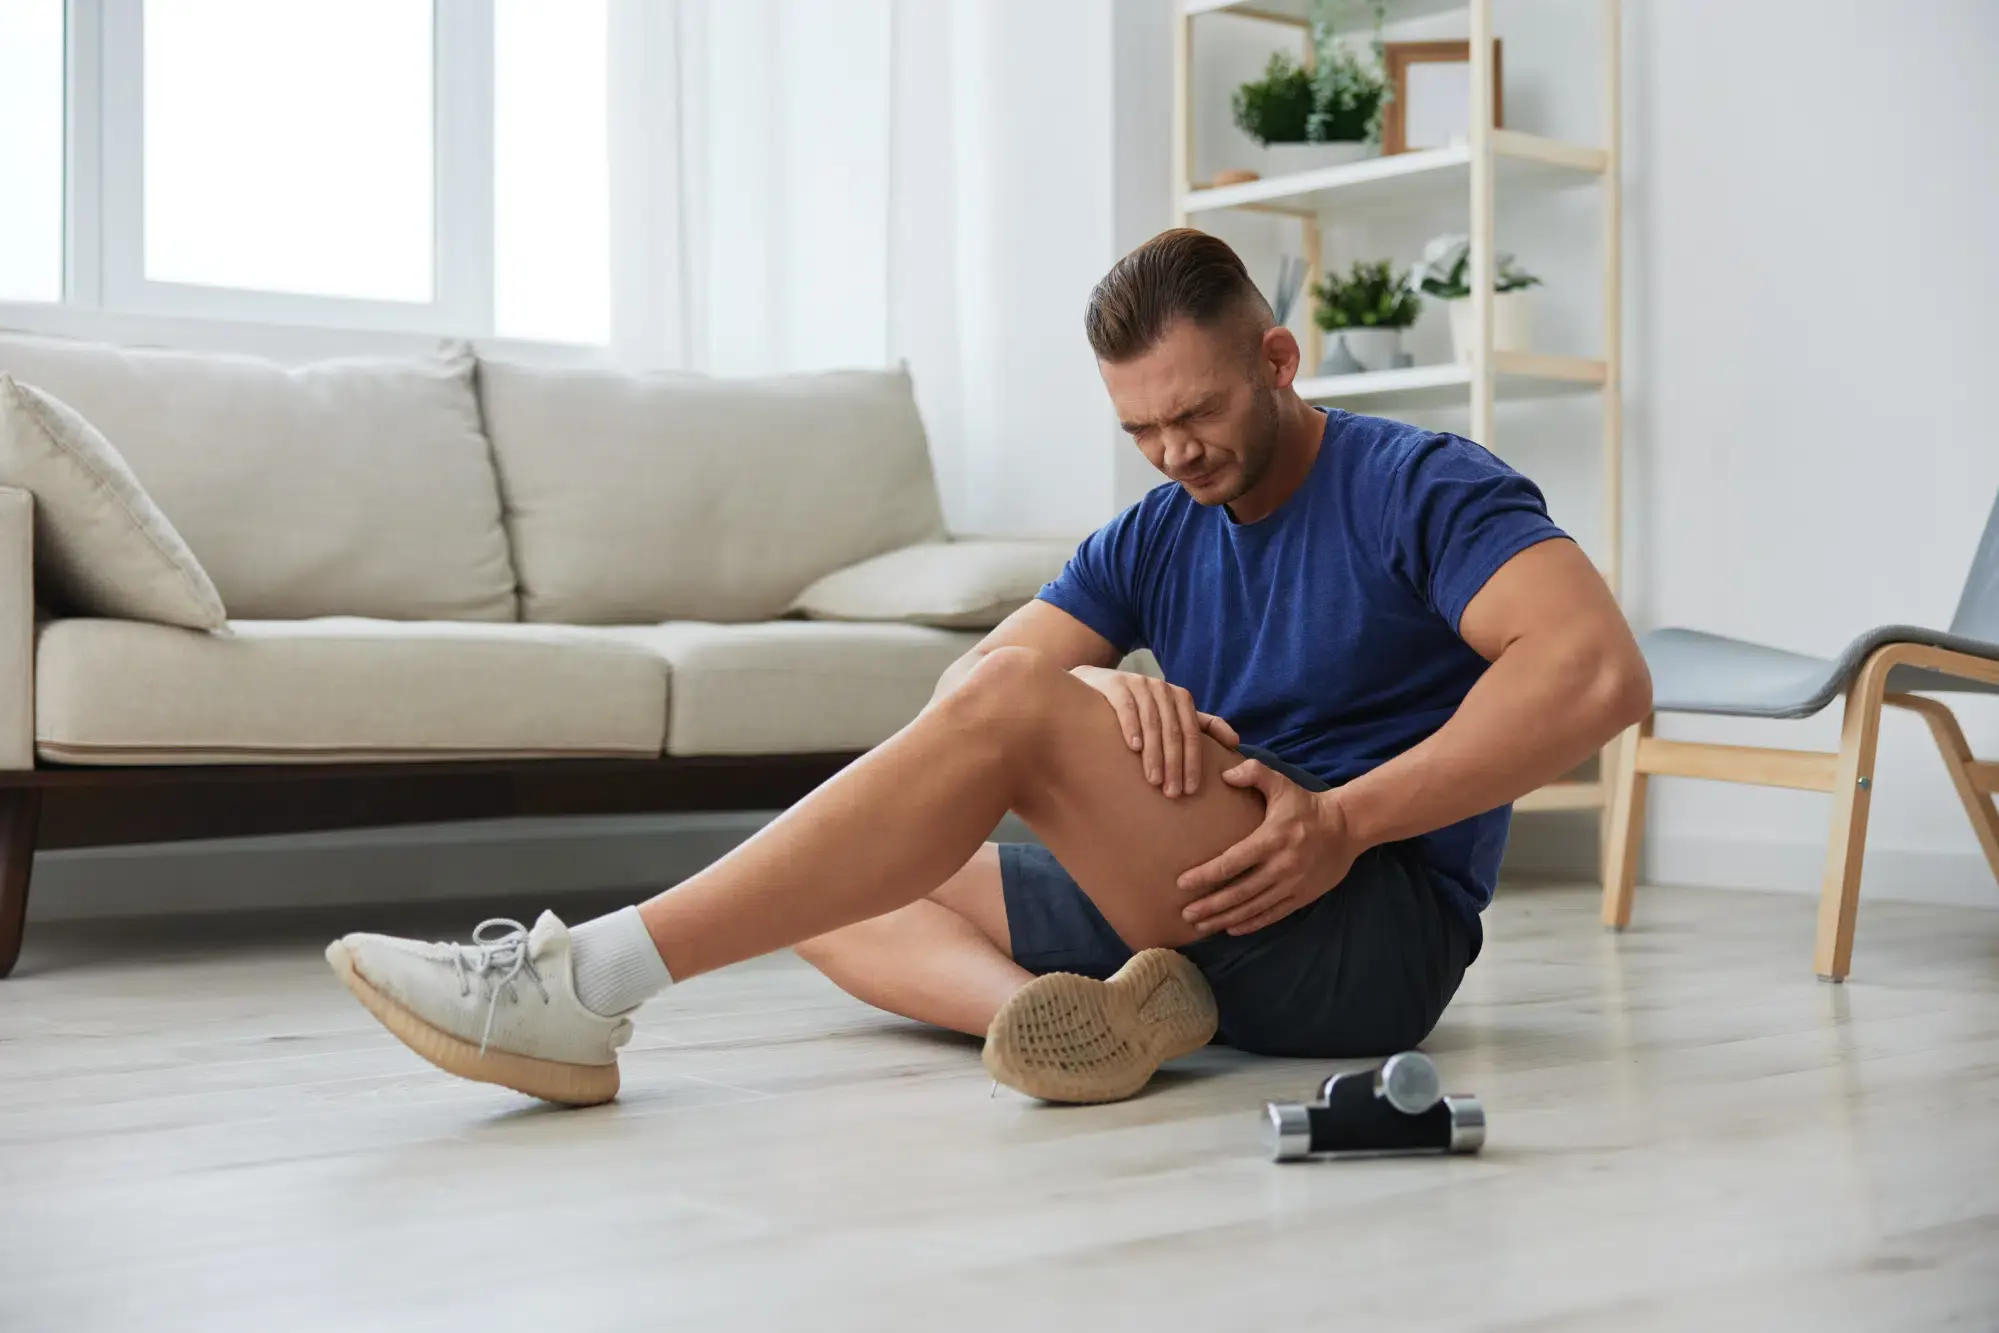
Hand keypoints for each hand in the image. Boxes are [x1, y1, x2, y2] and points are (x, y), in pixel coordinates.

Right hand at [1071, 666, 1238, 797]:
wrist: (1098, 684)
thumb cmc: (1140, 706)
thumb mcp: (1172, 714)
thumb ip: (1203, 726)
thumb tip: (1235, 743)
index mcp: (1180, 698)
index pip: (1192, 734)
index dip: (1193, 762)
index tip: (1190, 790)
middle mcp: (1163, 689)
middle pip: (1173, 731)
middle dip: (1174, 764)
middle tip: (1172, 793)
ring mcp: (1139, 685)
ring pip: (1152, 723)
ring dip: (1154, 753)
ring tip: (1153, 780)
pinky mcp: (1116, 686)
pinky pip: (1127, 708)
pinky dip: (1132, 727)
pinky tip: (1134, 747)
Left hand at [1177, 760, 1364, 934]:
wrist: (1347, 827)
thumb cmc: (1306, 805)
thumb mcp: (1282, 783)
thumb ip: (1254, 773)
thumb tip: (1225, 774)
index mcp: (1271, 839)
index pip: (1232, 862)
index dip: (1205, 875)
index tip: (1182, 884)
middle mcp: (1281, 866)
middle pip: (1239, 892)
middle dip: (1210, 905)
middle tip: (1185, 914)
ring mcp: (1292, 884)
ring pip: (1253, 908)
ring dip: (1225, 918)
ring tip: (1201, 926)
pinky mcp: (1302, 896)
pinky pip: (1273, 915)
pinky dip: (1251, 923)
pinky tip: (1231, 928)